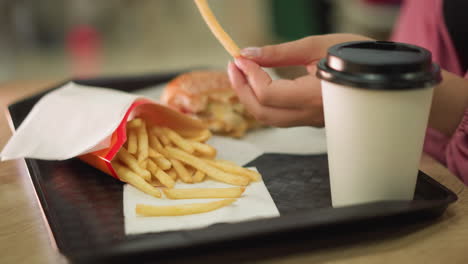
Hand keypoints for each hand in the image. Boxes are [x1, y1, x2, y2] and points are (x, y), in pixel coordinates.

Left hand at [228, 33, 370, 126]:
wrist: (383, 72)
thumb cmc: (357, 54)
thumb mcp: (318, 45)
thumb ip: (280, 52)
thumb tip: (249, 53)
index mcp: (317, 97)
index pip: (269, 95)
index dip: (249, 76)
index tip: (240, 57)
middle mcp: (312, 115)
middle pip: (263, 113)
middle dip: (242, 90)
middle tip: (233, 66)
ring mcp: (311, 121)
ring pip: (269, 118)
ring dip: (250, 96)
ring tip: (241, 72)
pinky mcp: (311, 119)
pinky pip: (279, 116)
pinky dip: (263, 100)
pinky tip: (258, 82)